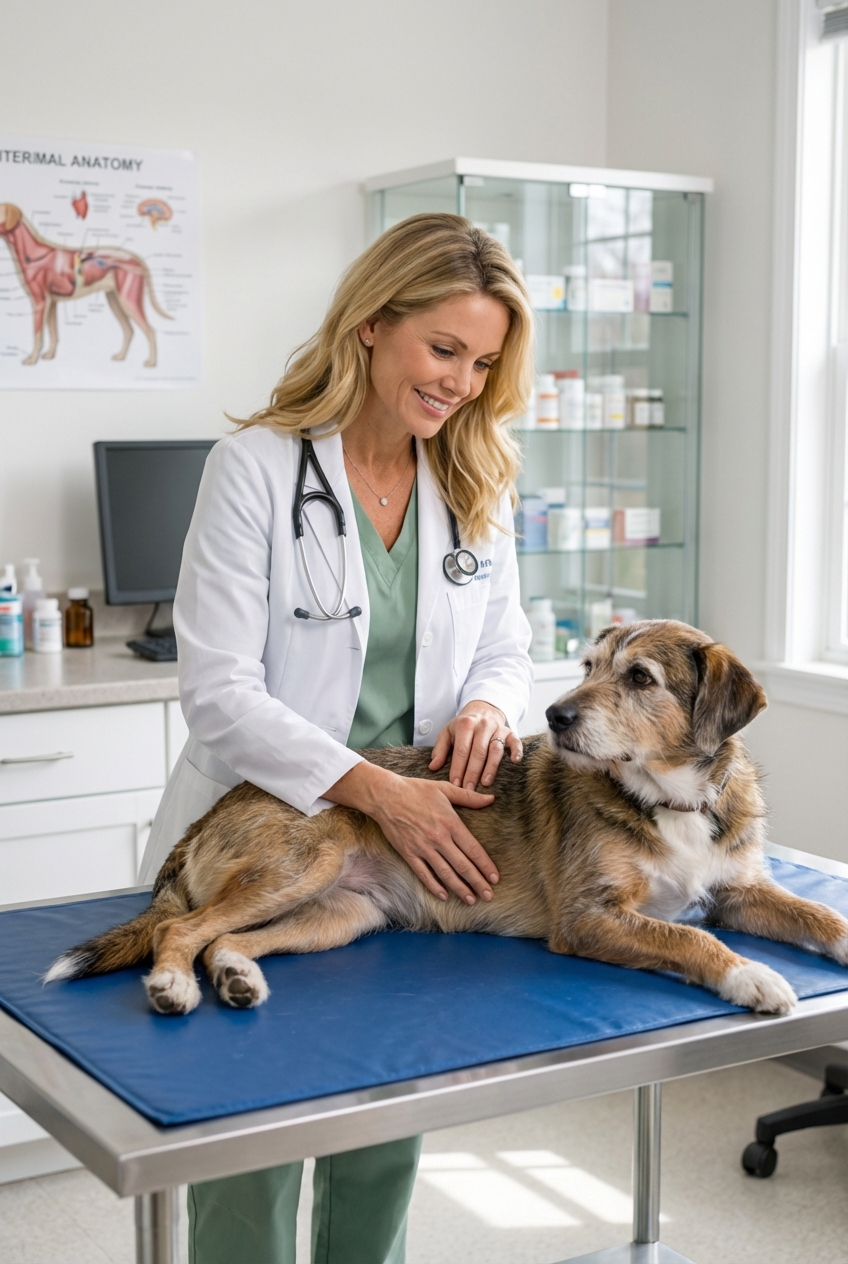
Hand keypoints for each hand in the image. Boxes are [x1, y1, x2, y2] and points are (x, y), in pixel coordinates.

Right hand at [325, 763, 498, 903]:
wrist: (386, 795)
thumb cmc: (416, 790)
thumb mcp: (445, 789)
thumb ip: (469, 797)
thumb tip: (491, 798)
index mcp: (451, 823)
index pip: (473, 850)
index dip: (486, 866)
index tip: (495, 878)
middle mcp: (439, 838)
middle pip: (463, 866)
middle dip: (478, 883)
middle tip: (489, 896)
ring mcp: (423, 848)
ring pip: (445, 873)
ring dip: (460, 888)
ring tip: (471, 900)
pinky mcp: (409, 853)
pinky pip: (424, 874)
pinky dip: (434, 886)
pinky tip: (444, 895)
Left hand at [429, 700, 522, 790]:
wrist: (482, 710)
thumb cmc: (463, 727)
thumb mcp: (447, 733)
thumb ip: (440, 749)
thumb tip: (433, 767)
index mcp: (465, 724)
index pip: (461, 749)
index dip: (458, 767)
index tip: (455, 783)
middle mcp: (482, 725)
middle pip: (478, 752)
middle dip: (472, 772)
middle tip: (468, 790)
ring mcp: (497, 728)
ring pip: (495, 749)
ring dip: (491, 767)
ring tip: (485, 783)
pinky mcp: (510, 732)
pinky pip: (515, 741)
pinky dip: (517, 751)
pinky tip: (515, 761)